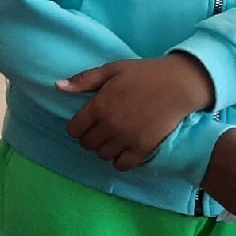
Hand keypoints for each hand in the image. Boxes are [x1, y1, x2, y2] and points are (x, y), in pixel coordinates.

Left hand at [59, 53, 214, 169]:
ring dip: (104, 148)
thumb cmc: (143, 74)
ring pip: (102, 155)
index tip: (85, 123)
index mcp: (99, 106)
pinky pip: (122, 165)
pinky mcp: (143, 149)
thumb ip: (83, 80)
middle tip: (100, 129)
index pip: (74, 130)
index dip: (77, 127)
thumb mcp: (111, 70)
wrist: (178, 85)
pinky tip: (124, 148)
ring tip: (113, 138)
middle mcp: (110, 125)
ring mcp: (127, 139)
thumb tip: (57, 87)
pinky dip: (119, 160)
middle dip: (89, 137)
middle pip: (87, 144)